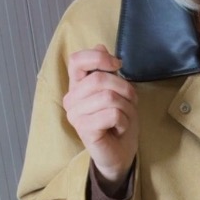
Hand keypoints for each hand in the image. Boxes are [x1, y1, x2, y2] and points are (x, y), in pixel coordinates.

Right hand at [63, 45, 137, 185]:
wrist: (120, 153)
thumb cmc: (118, 122)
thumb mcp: (117, 91)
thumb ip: (107, 71)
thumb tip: (100, 46)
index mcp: (77, 86)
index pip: (77, 60)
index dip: (99, 57)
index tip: (117, 65)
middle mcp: (71, 99)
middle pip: (99, 79)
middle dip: (124, 89)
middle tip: (129, 102)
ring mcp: (75, 115)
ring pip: (109, 97)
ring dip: (126, 107)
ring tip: (123, 118)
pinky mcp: (84, 129)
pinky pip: (112, 114)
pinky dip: (124, 121)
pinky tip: (118, 128)